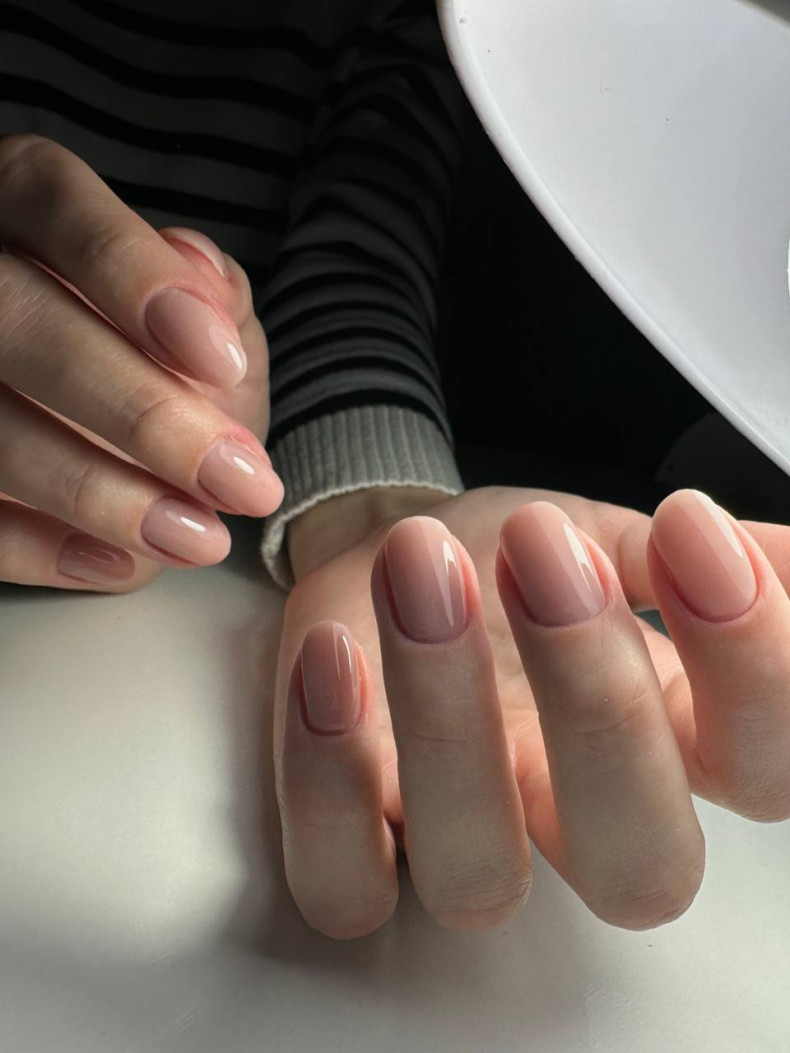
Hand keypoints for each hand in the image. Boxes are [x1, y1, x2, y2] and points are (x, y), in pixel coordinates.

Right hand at [0, 134, 281, 590]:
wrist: (115, 419)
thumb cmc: (161, 351)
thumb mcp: (203, 310)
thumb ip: (212, 293)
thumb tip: (199, 276)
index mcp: (20, 204)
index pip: (53, 202)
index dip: (132, 276)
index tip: (221, 359)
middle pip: (14, 319)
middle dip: (137, 412)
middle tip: (237, 479)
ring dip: (96, 494)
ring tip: (198, 537)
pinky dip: (39, 548)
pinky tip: (122, 562)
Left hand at [273, 485, 789, 937]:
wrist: (390, 551)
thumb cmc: (510, 556)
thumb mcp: (617, 538)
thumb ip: (702, 559)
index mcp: (666, 747)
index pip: (765, 771)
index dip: (752, 665)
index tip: (688, 526)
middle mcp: (571, 815)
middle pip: (640, 870)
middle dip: (600, 704)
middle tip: (546, 552)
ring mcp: (459, 839)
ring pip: (479, 878)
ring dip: (448, 717)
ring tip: (423, 565)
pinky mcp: (351, 842)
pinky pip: (341, 879)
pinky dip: (329, 780)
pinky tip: (334, 655)